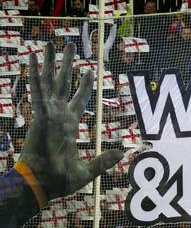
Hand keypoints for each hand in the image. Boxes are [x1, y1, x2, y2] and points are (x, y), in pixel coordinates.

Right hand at [22, 43, 122, 202]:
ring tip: (50, 42)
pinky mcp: (39, 115)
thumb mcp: (88, 170)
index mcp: (68, 126)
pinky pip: (37, 90)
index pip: (78, 99)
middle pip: (63, 83)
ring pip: (50, 81)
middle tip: (69, 45)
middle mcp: (57, 115)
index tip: (89, 71)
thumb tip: (123, 153)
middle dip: (67, 64)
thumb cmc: (60, 181)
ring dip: (50, 61)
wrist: (43, 185)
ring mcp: (48, 113)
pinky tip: (30, 56)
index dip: (84, 85)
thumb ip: (105, 160)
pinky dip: (34, 73)